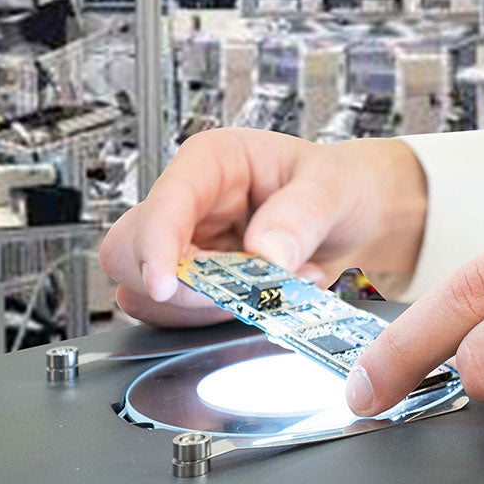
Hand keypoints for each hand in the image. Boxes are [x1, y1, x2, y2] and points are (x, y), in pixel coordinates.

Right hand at [98, 129, 426, 326]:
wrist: (354, 216)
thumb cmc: (339, 184)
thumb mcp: (331, 187)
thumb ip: (300, 216)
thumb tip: (264, 254)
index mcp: (210, 162)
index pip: (163, 202)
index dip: (155, 244)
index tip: (166, 285)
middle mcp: (188, 203)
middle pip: (128, 250)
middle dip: (175, 286)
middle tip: (240, 294)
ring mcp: (187, 246)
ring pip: (144, 291)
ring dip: (203, 308)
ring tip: (274, 287)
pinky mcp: (196, 285)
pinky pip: (176, 317)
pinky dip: (217, 322)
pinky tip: (267, 299)